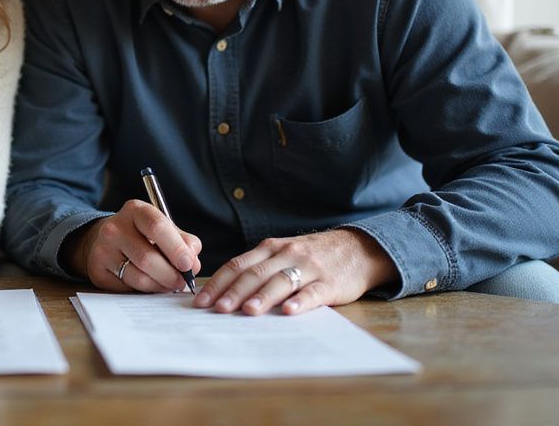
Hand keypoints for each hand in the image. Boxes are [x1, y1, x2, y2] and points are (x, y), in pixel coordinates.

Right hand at [65, 200, 201, 292]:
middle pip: (148, 257)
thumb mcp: (164, 229)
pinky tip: (151, 283)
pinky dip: (146, 290)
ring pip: (139, 277)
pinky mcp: (97, 271)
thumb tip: (193, 264)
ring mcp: (103, 250)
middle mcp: (114, 228)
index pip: (157, 227)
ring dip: (160, 285)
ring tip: (169, 284)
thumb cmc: (142, 235)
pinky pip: (128, 288)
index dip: (176, 248)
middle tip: (182, 281)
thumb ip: (184, 242)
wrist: (104, 240)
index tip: (189, 264)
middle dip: (171, 274)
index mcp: (135, 211)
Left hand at [193, 228, 395, 314]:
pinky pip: (313, 292)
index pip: (238, 265)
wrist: (357, 249)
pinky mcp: (330, 282)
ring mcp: (309, 267)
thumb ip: (259, 268)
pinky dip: (300, 301)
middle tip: (218, 309)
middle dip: (234, 292)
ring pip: (280, 281)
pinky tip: (288, 311)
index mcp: (270, 248)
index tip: (201, 300)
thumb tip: (224, 292)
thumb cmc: (312, 256)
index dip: (218, 282)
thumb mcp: (283, 253)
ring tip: (247, 311)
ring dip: (262, 297)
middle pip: (255, 274)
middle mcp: (286, 254)